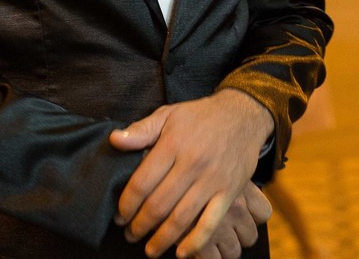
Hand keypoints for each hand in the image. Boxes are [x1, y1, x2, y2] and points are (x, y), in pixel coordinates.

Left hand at [110, 89, 272, 256]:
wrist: (243, 114)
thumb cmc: (201, 116)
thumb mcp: (169, 114)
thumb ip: (141, 130)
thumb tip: (114, 141)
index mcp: (172, 145)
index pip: (141, 183)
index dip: (126, 205)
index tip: (120, 216)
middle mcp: (192, 163)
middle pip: (158, 205)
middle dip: (140, 226)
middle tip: (131, 235)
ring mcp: (212, 179)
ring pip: (181, 218)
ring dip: (162, 239)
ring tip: (150, 249)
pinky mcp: (230, 190)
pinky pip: (211, 222)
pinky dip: (195, 241)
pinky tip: (181, 253)